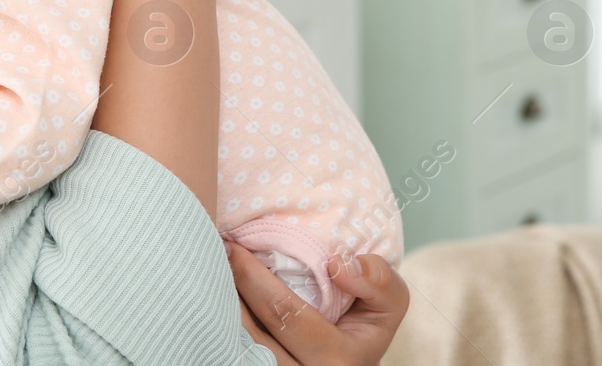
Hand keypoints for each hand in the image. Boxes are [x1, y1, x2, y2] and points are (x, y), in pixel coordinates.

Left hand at [229, 244, 407, 364]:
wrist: (354, 361)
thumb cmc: (368, 325)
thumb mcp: (389, 300)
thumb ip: (376, 278)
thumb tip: (335, 263)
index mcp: (338, 360)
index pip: (286, 315)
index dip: (255, 279)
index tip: (236, 247)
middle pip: (253, 336)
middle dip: (230, 290)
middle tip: (215, 253)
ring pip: (241, 351)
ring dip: (224, 310)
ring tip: (211, 273)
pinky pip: (241, 355)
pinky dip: (227, 328)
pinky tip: (221, 299)